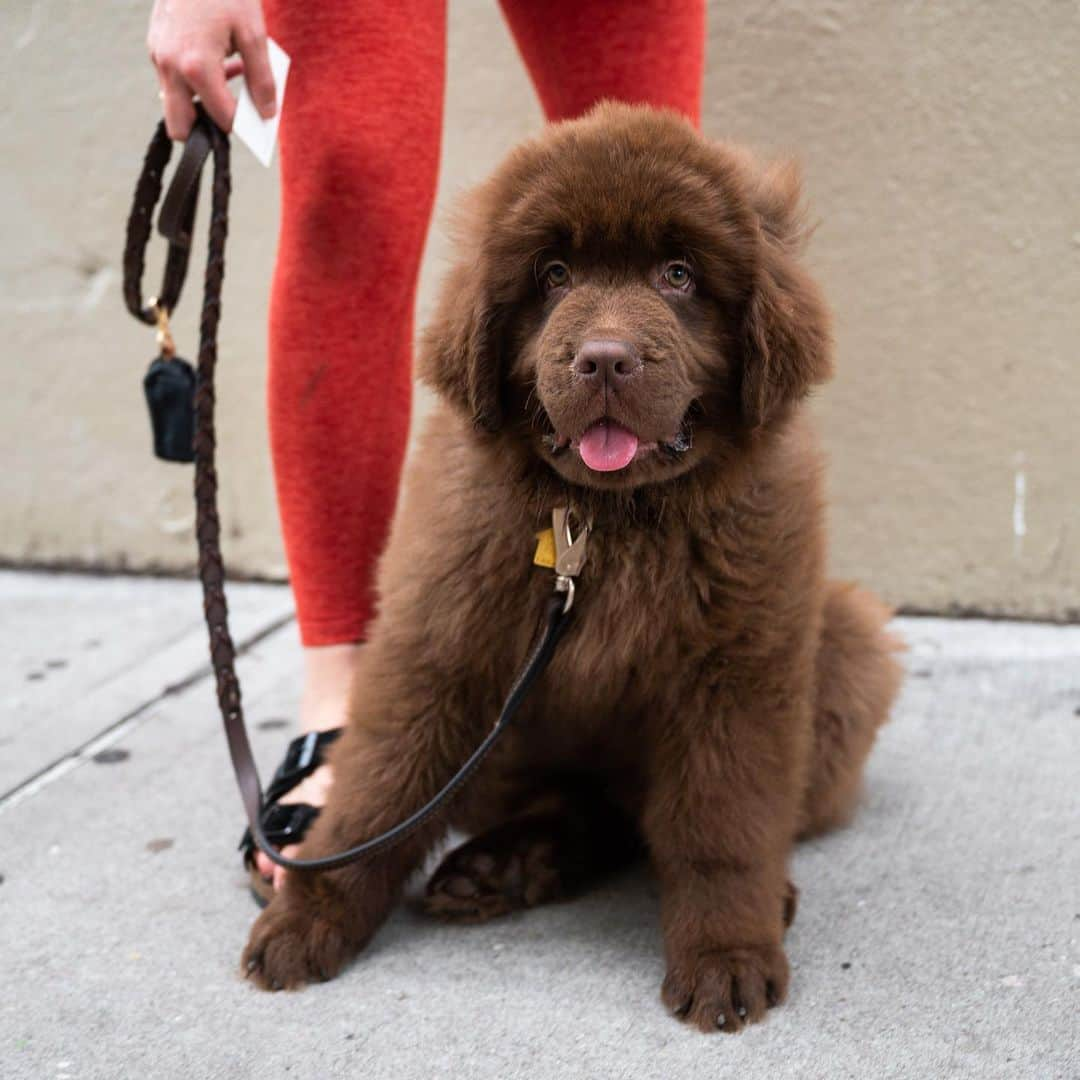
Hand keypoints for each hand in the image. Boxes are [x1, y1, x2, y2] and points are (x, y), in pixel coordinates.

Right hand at [147, 0, 276, 139]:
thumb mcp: (253, 34)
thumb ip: (262, 79)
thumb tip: (268, 114)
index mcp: (196, 66)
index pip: (220, 118)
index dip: (242, 124)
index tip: (259, 121)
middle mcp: (170, 66)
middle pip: (180, 126)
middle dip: (206, 129)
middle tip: (234, 114)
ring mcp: (157, 56)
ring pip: (175, 103)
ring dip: (202, 101)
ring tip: (232, 74)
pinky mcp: (155, 46)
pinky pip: (173, 80)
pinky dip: (195, 81)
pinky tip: (219, 60)